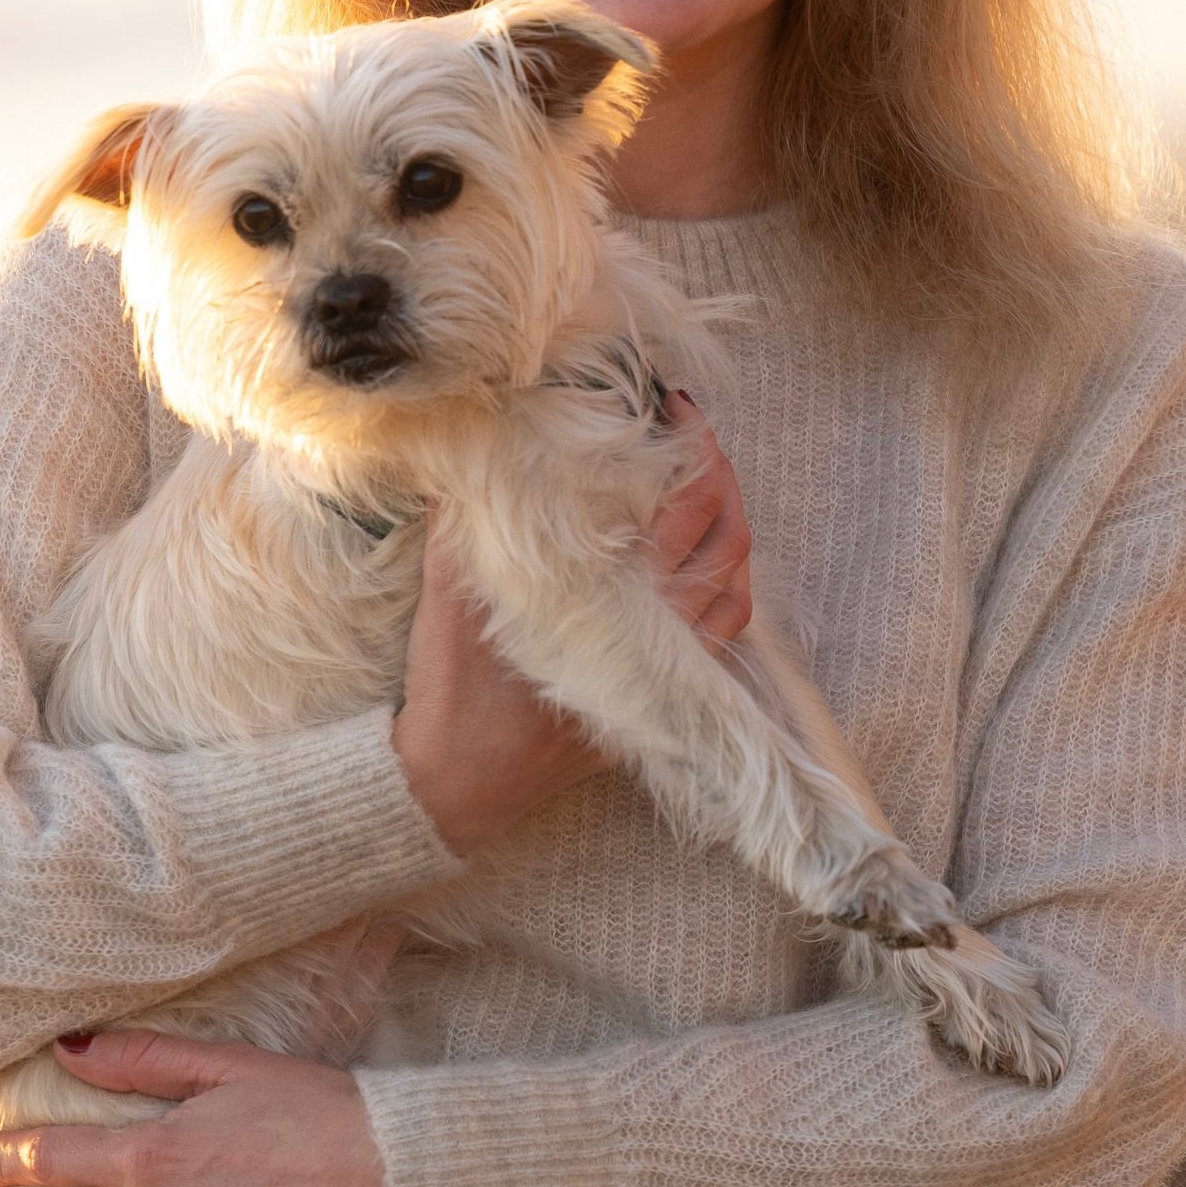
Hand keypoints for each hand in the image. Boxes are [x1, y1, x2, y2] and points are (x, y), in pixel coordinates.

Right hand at [390, 392, 753, 855]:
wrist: (456, 780)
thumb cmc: (452, 684)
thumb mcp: (449, 588)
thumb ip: (464, 516)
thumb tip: (464, 446)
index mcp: (610, 596)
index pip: (684, 507)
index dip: (694, 450)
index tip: (674, 407)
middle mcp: (653, 635)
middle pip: (726, 543)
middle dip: (722, 479)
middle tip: (697, 435)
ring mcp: (664, 672)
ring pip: (736, 592)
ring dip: (734, 533)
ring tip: (713, 487)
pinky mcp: (660, 702)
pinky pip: (721, 642)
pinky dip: (730, 592)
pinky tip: (709, 565)